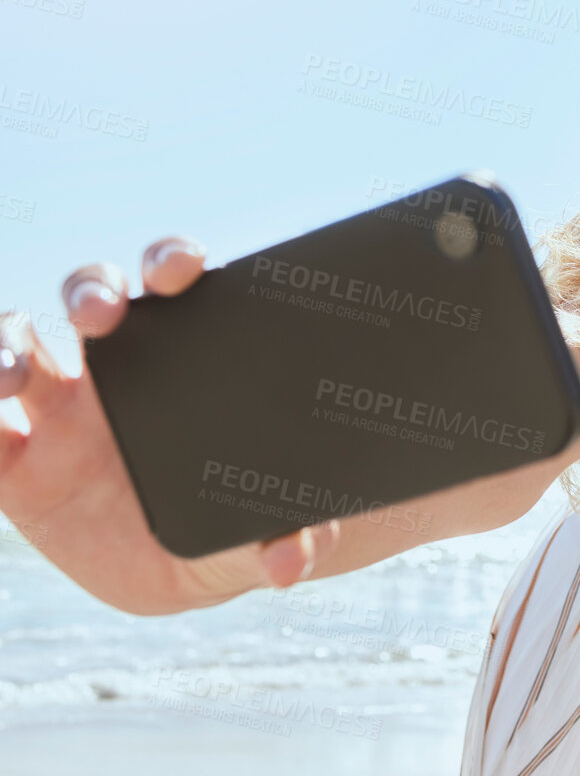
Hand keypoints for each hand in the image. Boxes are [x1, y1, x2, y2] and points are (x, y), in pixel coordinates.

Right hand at [0, 237, 340, 615]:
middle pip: (91, 296)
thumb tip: (294, 563)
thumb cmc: (231, 530)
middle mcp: (115, 373)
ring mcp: (57, 414)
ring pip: (16, 344)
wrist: (182, 574)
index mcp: (185, 364)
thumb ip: (285, 543)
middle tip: (102, 313)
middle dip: (91, 290)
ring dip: (2, 345)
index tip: (180, 269)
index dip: (169, 262)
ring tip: (8, 377)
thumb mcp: (259, 537)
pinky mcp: (15, 469)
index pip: (172, 290)